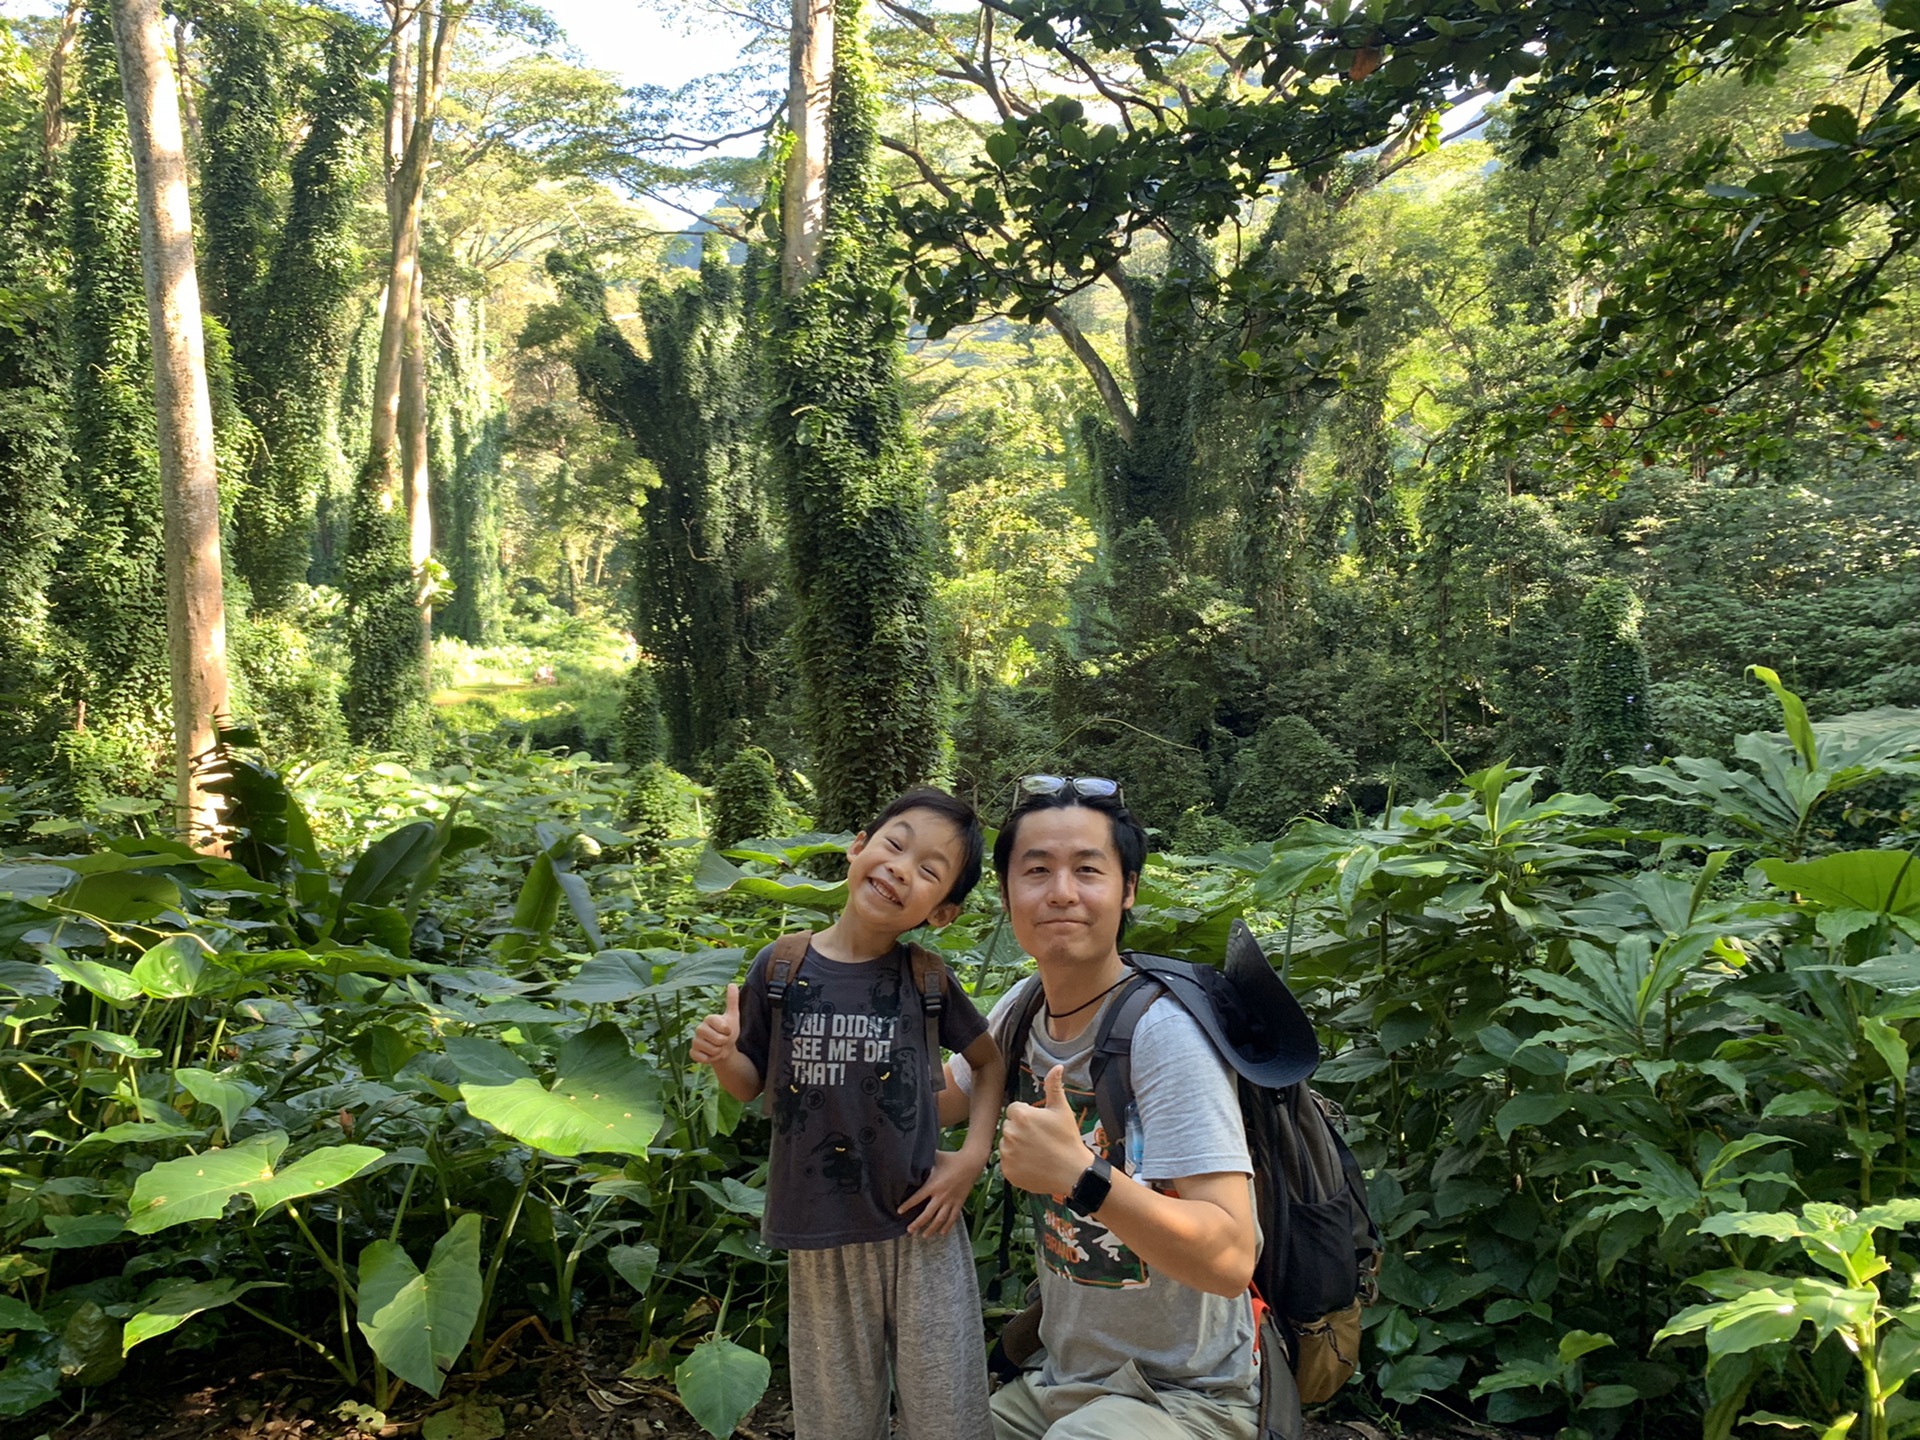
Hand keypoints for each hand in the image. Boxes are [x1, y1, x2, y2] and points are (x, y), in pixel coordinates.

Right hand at [690, 983, 740, 1066]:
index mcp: (709, 1019)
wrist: (724, 1049)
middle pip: (718, 1039)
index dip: (728, 1031)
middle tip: (723, 1041)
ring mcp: (695, 1041)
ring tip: (717, 1047)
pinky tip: (710, 1055)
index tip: (728, 1031)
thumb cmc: (728, 1032)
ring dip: (718, 1051)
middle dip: (724, 1043)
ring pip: (712, 1050)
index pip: (722, 1026)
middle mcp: (699, 1028)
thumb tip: (731, 983)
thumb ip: (732, 1000)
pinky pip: (702, 1058)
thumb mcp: (733, 1016)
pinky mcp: (692, 1052)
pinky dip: (709, 1059)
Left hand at [899, 1149, 983, 1234]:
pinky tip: (942, 1233)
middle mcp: (941, 1195)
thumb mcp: (935, 1157)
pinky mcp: (960, 1202)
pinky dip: (948, 1226)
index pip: (917, 1198)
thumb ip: (924, 1159)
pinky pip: (953, 1218)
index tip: (899, 1211)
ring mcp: (951, 1201)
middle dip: (918, 1223)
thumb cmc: (951, 1158)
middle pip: (927, 1214)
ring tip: (924, 1235)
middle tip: (910, 1230)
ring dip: (931, 1229)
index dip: (907, 1205)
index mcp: (933, 1185)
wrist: (971, 1162)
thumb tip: (912, 1156)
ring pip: (940, 1219)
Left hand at [1000, 1065, 1093, 1196]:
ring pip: (1007, 1144)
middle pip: (1009, 1126)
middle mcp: (1009, 1133)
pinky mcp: (1007, 1171)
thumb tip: (1057, 1066)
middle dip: (1020, 1130)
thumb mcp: (1062, 1110)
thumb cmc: (1067, 1138)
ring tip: (1036, 1152)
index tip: (1039, 1125)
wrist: (1072, 1172)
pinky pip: (1007, 1162)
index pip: (1014, 1110)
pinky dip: (1016, 1163)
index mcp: (1020, 1115)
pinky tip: (1032, 1163)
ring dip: (1016, 1146)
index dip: (1027, 1116)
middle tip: (1039, 1138)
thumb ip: (1054, 1086)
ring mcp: (1007, 1153)